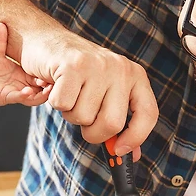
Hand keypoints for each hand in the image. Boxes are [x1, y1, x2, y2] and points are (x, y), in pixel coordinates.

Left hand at [0, 23, 51, 107]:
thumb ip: (0, 40)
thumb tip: (1, 23)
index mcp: (24, 74)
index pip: (41, 74)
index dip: (48, 71)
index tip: (55, 63)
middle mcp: (23, 84)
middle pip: (43, 87)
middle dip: (51, 84)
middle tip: (56, 77)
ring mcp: (16, 92)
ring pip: (35, 97)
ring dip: (42, 93)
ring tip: (45, 86)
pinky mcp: (6, 97)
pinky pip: (18, 98)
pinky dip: (25, 96)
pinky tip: (28, 91)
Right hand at [16, 24, 157, 156]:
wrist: (47, 40)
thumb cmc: (77, 75)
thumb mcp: (105, 93)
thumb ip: (120, 122)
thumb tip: (131, 155)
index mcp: (135, 76)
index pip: (148, 114)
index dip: (136, 138)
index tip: (120, 151)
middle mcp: (121, 68)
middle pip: (112, 124)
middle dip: (93, 132)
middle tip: (83, 120)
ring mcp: (97, 65)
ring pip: (83, 117)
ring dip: (70, 114)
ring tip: (69, 94)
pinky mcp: (73, 65)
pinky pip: (63, 105)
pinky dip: (55, 103)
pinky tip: (57, 86)